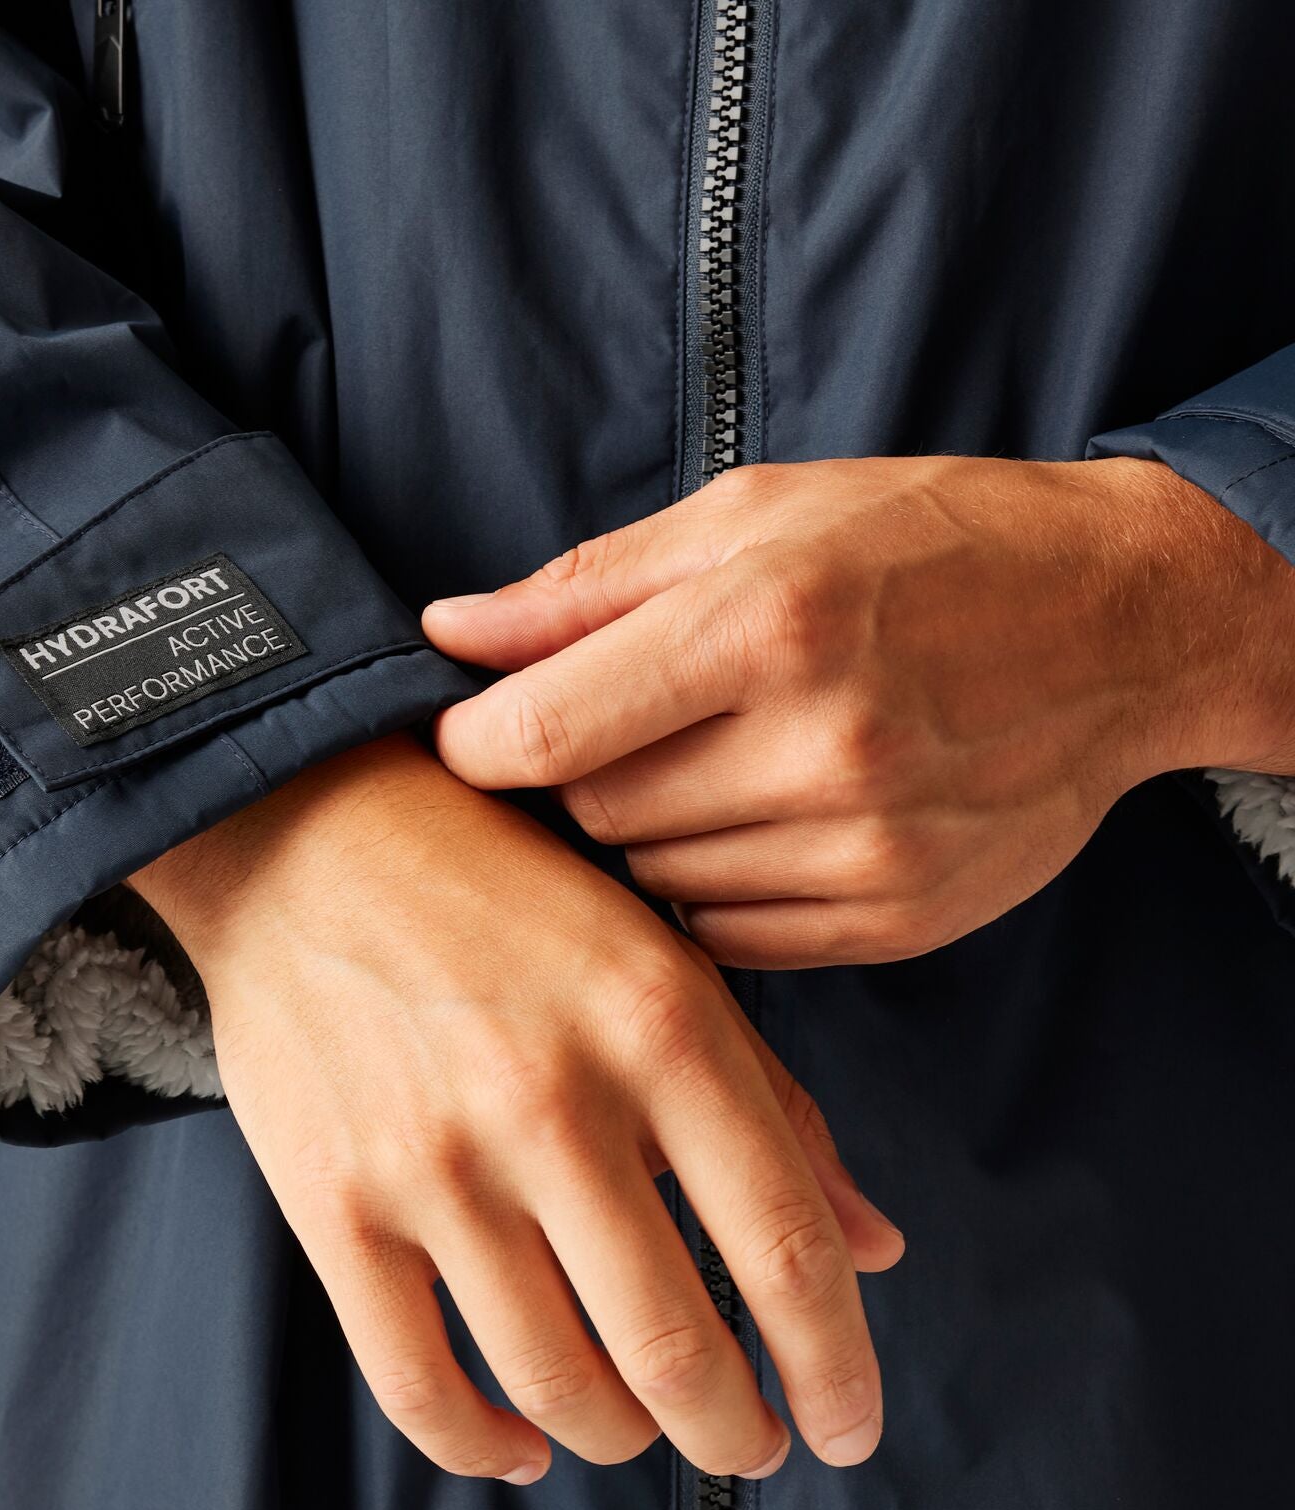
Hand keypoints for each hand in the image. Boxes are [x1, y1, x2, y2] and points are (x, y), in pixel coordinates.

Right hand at [131, 734, 902, 1484]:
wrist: (310, 837)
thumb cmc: (499, 893)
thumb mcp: (663, 959)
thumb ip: (775, 1104)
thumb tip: (873, 1245)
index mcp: (657, 1025)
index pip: (784, 1245)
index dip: (835, 1365)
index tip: (848, 1422)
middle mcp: (550, 1100)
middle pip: (676, 1346)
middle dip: (736, 1431)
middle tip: (752, 1443)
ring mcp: (433, 1160)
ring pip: (557, 1383)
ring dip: (623, 1437)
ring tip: (642, 1425)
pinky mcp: (336, 1201)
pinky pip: (417, 1383)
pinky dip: (483, 1445)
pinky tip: (523, 1442)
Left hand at [425, 456, 1294, 966]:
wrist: (1126, 623)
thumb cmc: (927, 540)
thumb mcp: (756, 512)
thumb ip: (588, 585)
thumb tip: (446, 631)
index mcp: (769, 623)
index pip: (549, 730)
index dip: (476, 742)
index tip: (466, 734)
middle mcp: (821, 747)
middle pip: (597, 813)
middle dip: (579, 775)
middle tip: (621, 725)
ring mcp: (867, 847)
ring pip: (656, 883)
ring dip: (651, 830)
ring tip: (712, 759)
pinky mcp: (897, 917)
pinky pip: (728, 935)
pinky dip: (713, 884)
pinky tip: (759, 817)